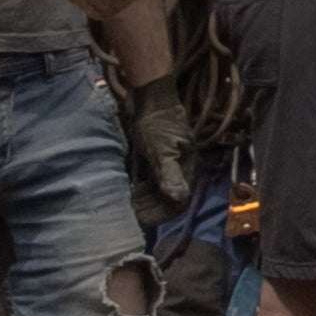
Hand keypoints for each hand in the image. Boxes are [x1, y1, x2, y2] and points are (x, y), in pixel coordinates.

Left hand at [122, 74, 204, 223]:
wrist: (150, 97)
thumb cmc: (156, 123)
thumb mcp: (162, 150)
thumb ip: (170, 175)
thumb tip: (180, 199)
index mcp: (186, 167)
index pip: (179, 201)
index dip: (161, 212)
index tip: (141, 218)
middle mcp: (179, 168)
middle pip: (169, 198)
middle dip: (152, 208)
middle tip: (131, 212)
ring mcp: (168, 163)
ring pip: (160, 190)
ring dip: (146, 200)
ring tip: (129, 204)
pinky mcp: (156, 157)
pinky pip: (152, 181)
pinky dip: (143, 190)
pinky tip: (132, 191)